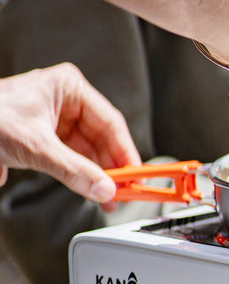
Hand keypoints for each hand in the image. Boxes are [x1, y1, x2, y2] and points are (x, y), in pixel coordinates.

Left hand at [0, 63, 140, 200]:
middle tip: (124, 191)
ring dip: (97, 173)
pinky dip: (81, 173)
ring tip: (107, 196)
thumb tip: (104, 189)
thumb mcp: (36, 147)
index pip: (111, 123)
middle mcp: (67, 101)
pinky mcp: (48, 137)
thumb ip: (74, 171)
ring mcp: (58, 119)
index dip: (126, 152)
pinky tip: (90, 188)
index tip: (136, 175)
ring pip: (89, 150)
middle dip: (112, 167)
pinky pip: (74, 157)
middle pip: (102, 138)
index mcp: (69, 88)